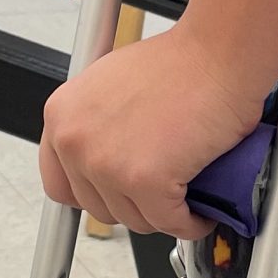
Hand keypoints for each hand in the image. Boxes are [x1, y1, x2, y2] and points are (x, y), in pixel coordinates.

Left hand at [40, 20, 260, 235]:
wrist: (217, 53)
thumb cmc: (180, 62)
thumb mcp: (112, 85)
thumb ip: (96, 124)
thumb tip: (106, 158)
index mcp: (62, 116)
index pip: (60, 185)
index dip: (93, 195)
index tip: (114, 197)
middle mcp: (75, 141)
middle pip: (98, 208)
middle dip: (134, 205)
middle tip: (159, 195)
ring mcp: (106, 164)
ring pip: (135, 219)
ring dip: (163, 216)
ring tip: (184, 202)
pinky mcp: (145, 180)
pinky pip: (169, 223)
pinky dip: (190, 224)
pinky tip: (201, 214)